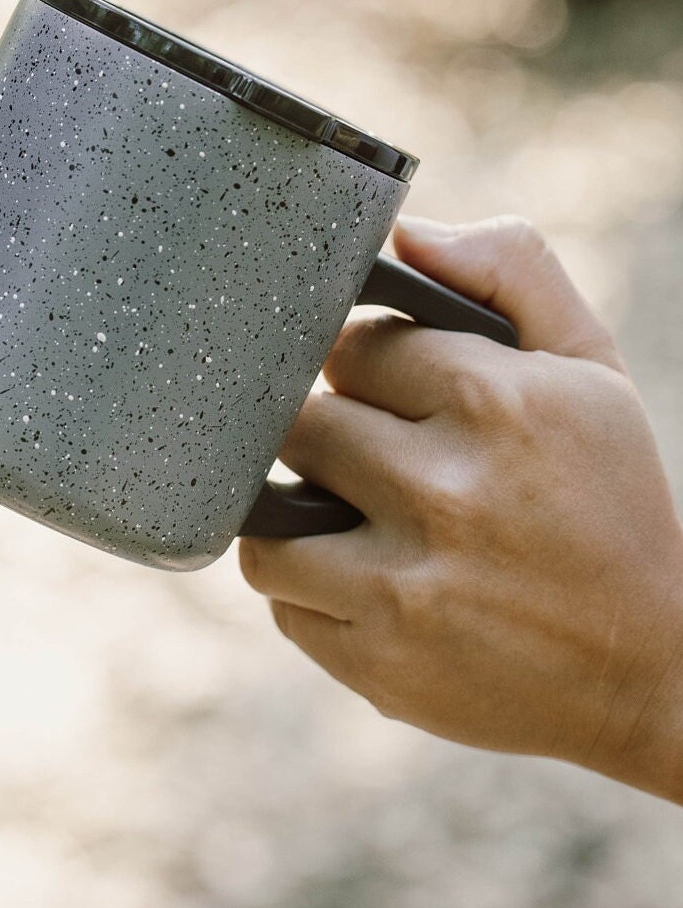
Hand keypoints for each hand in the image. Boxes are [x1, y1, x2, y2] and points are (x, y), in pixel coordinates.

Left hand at [240, 215, 682, 802]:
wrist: (656, 675)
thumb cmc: (608, 500)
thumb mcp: (591, 369)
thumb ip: (509, 271)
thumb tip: (406, 232)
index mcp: (496, 403)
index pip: (351, 347)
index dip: (369, 370)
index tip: (398, 397)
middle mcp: (446, 491)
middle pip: (300, 424)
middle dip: (331, 436)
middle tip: (377, 460)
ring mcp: (407, 585)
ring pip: (265, 516)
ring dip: (296, 513)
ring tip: (351, 518)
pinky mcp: (378, 660)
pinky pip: (280, 597)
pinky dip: (310, 588)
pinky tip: (367, 582)